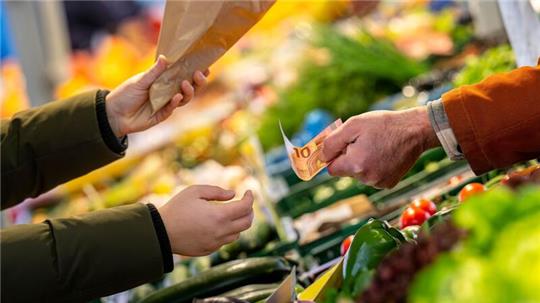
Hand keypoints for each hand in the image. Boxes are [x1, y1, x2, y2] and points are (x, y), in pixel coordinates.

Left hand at [105, 55, 208, 136]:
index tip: (204, 65)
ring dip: (188, 91)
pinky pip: (172, 109)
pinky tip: (176, 97)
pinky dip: (175, 103)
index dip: (194, 71)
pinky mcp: (162, 115)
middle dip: (197, 81)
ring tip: (185, 84)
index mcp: (164, 81)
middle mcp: (168, 92)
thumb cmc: (125, 95)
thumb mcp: (139, 81)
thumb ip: (154, 72)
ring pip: (184, 99)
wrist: (113, 114)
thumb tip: (165, 58)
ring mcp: (166, 104)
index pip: (183, 75)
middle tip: (199, 74)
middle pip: (189, 87)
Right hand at [158, 185, 253, 255]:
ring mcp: (215, 243)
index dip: (250, 198)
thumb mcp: (195, 191)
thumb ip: (216, 191)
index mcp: (219, 216)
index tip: (249, 191)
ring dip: (239, 223)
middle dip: (249, 211)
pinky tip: (218, 225)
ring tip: (232, 213)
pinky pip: (224, 242)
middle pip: (247, 223)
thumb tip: (232, 195)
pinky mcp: (208, 250)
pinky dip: (227, 232)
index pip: (245, 207)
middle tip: (245, 203)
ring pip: (237, 234)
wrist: (160, 232)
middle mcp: (221, 232)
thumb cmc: (176, 208)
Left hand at [321, 107, 439, 187]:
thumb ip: (332, 142)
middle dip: (350, 158)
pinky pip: (373, 177)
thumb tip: (321, 156)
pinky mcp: (389, 184)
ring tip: (377, 146)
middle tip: (364, 141)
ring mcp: (379, 183)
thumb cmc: (383, 124)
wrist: (415, 130)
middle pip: (346, 171)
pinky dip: (375, 167)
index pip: (332, 169)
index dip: (335, 156)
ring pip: (360, 174)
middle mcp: (366, 178)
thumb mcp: (353, 125)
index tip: (343, 146)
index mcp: (355, 164)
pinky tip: (385, 154)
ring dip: (363, 162)